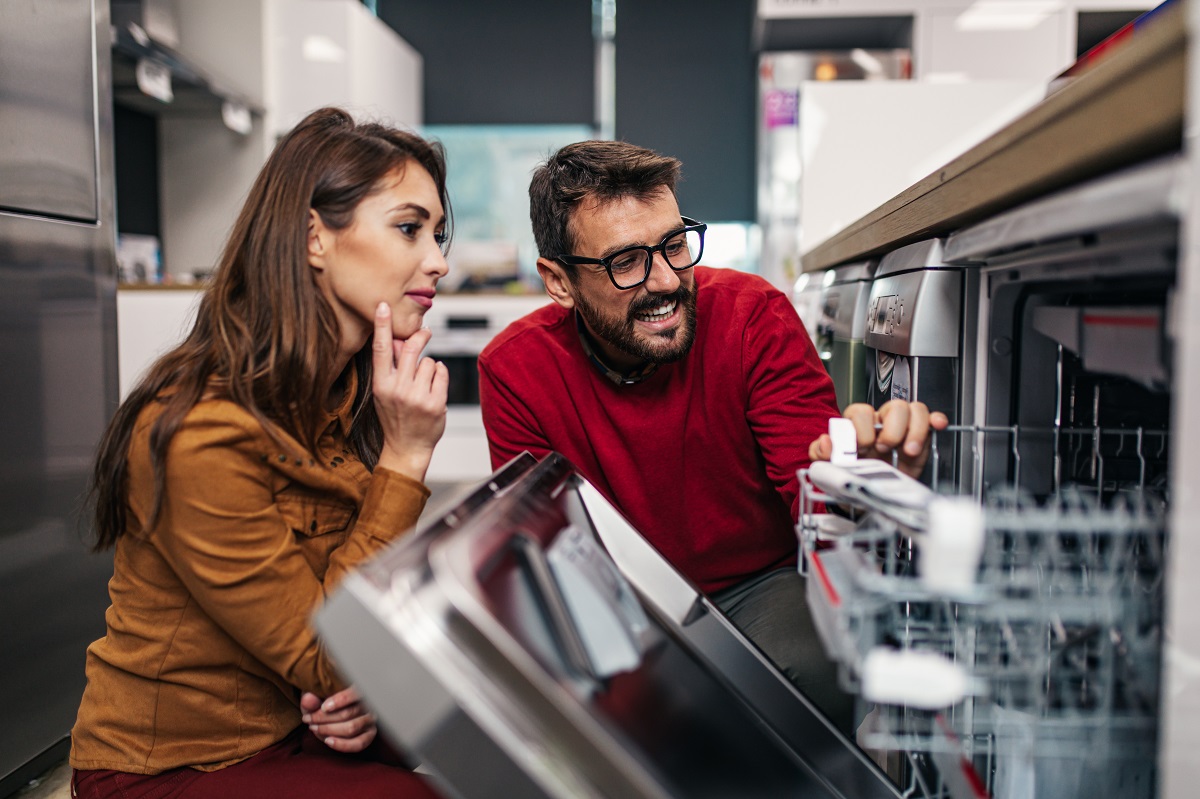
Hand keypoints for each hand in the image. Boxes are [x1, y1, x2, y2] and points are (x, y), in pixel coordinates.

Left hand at [300, 686, 377, 752]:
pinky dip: (342, 744)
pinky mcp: (369, 735)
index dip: (340, 700)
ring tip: (314, 728)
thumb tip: (308, 698)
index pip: (355, 693)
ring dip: (329, 730)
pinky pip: (358, 743)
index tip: (323, 707)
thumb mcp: (316, 698)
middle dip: (324, 718)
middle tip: (307, 719)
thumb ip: (311, 698)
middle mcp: (369, 703)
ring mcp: (370, 720)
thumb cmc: (325, 702)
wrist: (331, 713)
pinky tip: (328, 741)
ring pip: (351, 728)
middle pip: (348, 713)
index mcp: (360, 688)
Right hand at [371, 302, 448, 482]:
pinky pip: (442, 372)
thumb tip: (394, 337)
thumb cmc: (395, 416)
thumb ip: (390, 366)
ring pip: (429, 361)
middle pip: (410, 348)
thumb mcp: (384, 392)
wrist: (406, 447)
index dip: (382, 325)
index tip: (383, 306)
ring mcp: (417, 397)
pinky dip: (440, 374)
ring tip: (423, 382)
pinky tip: (433, 387)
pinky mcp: (436, 403)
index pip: (380, 349)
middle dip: (420, 336)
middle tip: (425, 331)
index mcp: (381, 385)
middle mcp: (398, 389)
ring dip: (429, 365)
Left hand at [808, 400, 948, 478]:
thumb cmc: (850, 476)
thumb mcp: (830, 467)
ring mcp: (903, 428)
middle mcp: (881, 423)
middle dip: (892, 430)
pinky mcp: (920, 438)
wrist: (868, 495)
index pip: (861, 411)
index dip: (863, 429)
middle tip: (885, 450)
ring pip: (914, 409)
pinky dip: (935, 420)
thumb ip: (821, 453)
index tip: (863, 448)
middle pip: (893, 406)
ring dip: (914, 430)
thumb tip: (826, 441)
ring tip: (908, 450)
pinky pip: (931, 419)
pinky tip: (937, 426)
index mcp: (857, 425)